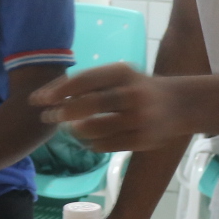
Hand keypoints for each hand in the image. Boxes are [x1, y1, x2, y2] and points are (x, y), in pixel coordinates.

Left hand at [29, 63, 190, 152]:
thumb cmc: (138, 87)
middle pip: (89, 105)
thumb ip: (89, 83)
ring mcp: (140, 119)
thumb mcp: (119, 76)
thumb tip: (48, 94)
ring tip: (71, 129)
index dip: (59, 90)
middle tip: (48, 118)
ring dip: (76, 131)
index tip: (38, 100)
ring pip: (95, 129)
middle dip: (62, 113)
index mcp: (124, 72)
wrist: (179, 104)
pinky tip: (88, 140)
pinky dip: (92, 144)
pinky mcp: (143, 140)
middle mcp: (133, 94)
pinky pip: (106, 146)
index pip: (85, 80)